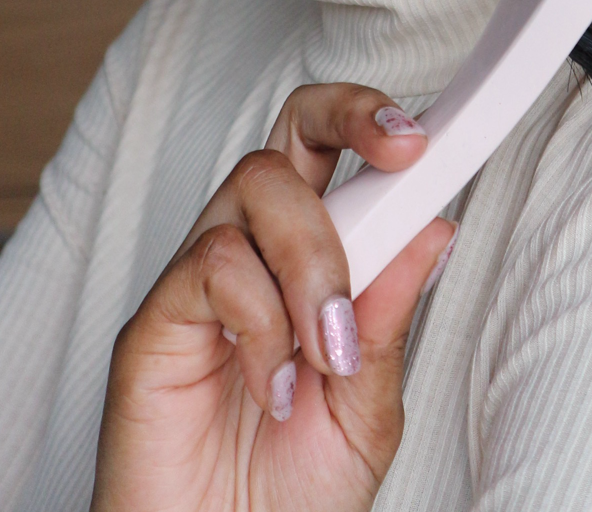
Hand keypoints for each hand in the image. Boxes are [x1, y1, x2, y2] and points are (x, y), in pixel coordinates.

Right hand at [91, 84, 454, 511]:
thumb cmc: (287, 502)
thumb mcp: (367, 411)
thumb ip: (390, 321)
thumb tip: (434, 229)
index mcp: (311, 266)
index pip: (336, 155)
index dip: (378, 121)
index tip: (432, 131)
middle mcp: (255, 255)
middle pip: (290, 130)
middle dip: (350, 117)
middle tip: (403, 160)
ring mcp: (202, 282)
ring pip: (257, 184)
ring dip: (315, 262)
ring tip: (328, 353)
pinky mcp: (156, 321)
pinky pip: (212, 264)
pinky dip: (261, 323)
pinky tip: (273, 387)